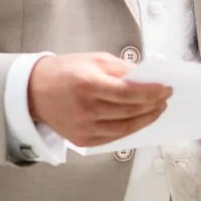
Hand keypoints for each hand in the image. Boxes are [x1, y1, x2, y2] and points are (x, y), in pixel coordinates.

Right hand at [28, 53, 172, 148]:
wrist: (34, 91)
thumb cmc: (64, 71)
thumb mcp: (94, 59)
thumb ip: (122, 69)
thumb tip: (147, 77)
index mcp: (88, 85)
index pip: (129, 93)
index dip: (152, 92)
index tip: (166, 88)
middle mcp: (86, 110)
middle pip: (130, 111)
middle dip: (153, 105)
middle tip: (165, 97)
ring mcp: (84, 128)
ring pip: (125, 129)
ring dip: (146, 119)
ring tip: (157, 109)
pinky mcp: (83, 141)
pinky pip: (114, 138)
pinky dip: (130, 129)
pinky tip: (139, 120)